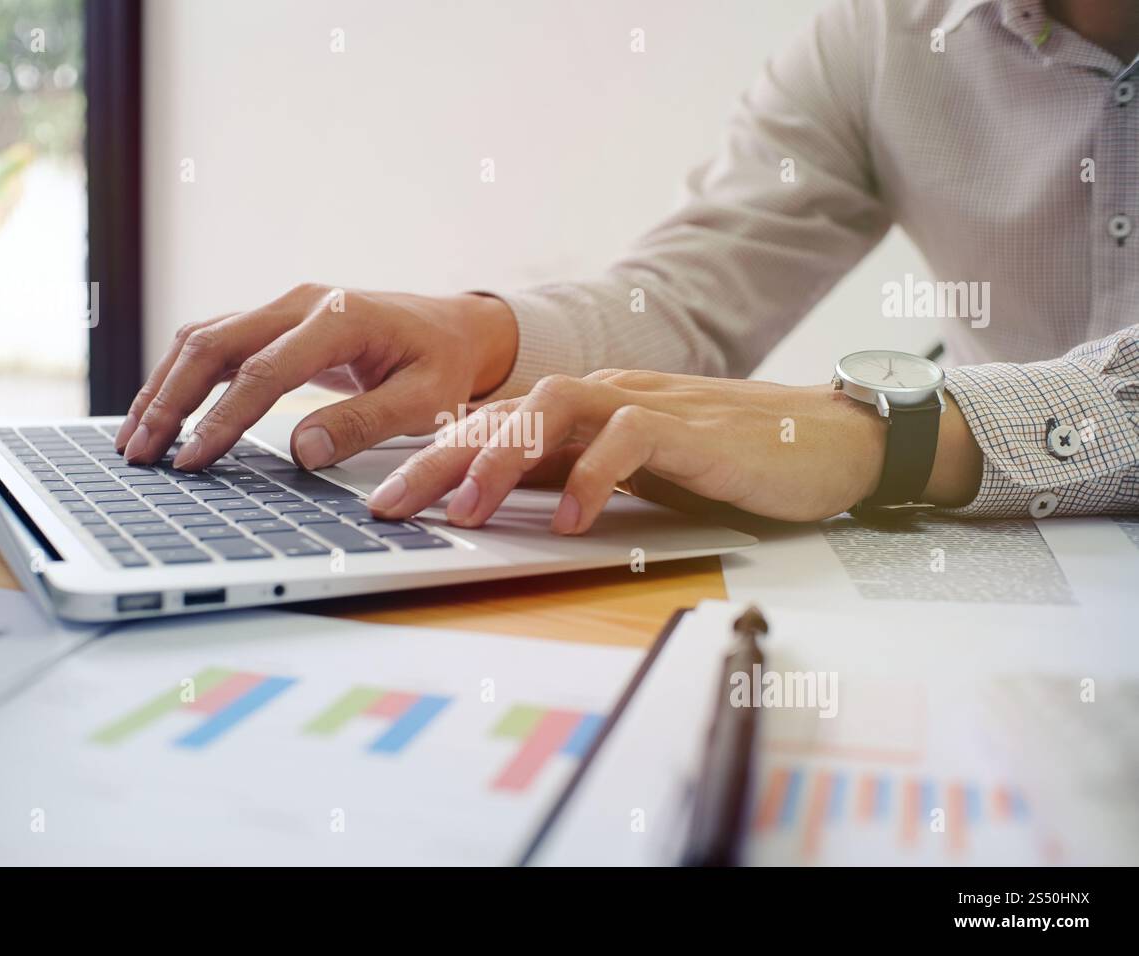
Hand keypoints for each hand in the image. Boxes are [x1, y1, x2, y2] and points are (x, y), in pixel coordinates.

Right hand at [116, 285, 517, 469]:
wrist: (451, 328)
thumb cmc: (441, 365)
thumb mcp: (424, 401)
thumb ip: (365, 423)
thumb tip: (302, 452)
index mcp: (340, 318)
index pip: (266, 371)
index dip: (223, 418)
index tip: (193, 460)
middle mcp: (301, 303)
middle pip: (215, 344)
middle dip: (170, 401)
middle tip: (140, 454)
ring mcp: (282, 308)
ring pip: (203, 339)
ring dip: (164, 387)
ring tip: (134, 439)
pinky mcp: (273, 323)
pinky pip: (215, 344)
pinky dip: (180, 376)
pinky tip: (160, 412)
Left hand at [367, 369, 981, 530]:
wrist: (823, 440)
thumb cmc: (723, 462)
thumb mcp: (629, 474)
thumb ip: (570, 477)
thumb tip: (495, 506)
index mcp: (582, 413)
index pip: (491, 427)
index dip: (432, 459)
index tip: (384, 503)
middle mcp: (603, 398)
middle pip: (501, 416)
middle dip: (437, 460)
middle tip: (391, 507)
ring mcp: (645, 405)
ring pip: (550, 412)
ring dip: (500, 461)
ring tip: (465, 512)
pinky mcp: (691, 427)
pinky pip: (629, 437)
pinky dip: (595, 475)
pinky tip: (576, 520)